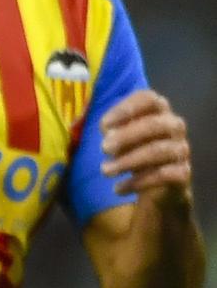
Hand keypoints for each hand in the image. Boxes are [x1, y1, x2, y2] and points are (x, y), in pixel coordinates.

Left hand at [101, 89, 192, 211]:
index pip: (149, 99)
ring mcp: (181, 149)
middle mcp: (174, 126)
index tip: (104, 125)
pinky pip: (162, 175)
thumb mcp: (121, 139)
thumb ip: (113, 131)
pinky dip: (136, 183)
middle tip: (103, 148)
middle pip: (154, 124)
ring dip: (127, 161)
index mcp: (159, 111)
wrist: (157, 187)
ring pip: (158, 151)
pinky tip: (118, 188)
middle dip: (126, 136)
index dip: (127, 109)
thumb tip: (108, 131)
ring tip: (105, 171)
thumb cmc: (135, 153)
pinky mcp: (183, 173)